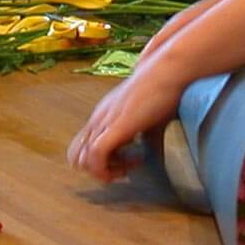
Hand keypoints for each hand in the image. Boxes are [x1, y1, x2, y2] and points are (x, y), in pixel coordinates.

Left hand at [66, 59, 185, 182]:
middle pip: (77, 158)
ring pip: (82, 161)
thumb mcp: (147, 117)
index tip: (126, 161)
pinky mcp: (115, 126)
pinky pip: (96, 156)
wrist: (167, 71)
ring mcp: (104, 121)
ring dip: (105, 172)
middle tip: (125, 167)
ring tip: (130, 166)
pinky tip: (134, 161)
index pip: (82, 148)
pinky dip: (110, 168)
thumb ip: (143, 135)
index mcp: (102, 116)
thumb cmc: (162, 89)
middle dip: (99, 171)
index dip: (101, 162)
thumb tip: (150, 153)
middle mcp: (97, 119)